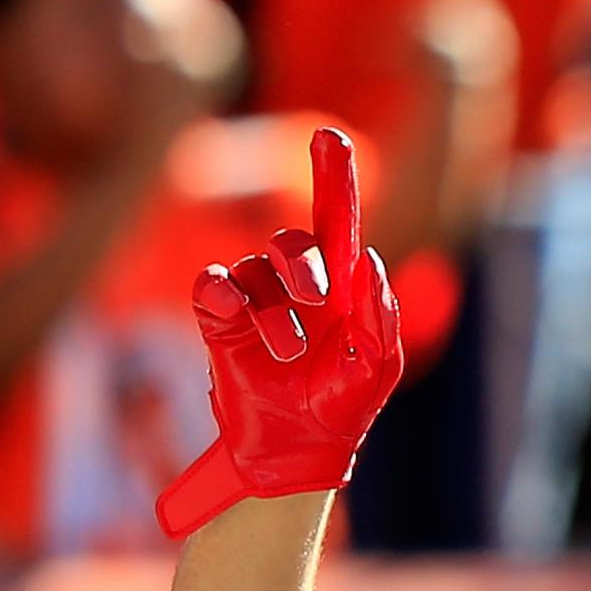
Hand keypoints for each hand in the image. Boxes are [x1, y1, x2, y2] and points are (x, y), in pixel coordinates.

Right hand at [157, 129, 402, 537]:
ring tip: (286, 355)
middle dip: (304, 265)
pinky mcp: (219, 323)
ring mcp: (254, 303)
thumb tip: (370, 264)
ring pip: (252, 269)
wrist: (295, 453)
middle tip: (316, 298)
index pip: (336, 225)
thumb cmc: (341, 410)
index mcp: (341, 291)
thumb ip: (378, 318)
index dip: (333, 180)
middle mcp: (295, 288)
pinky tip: (236, 327)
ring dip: (274, 312)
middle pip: (292, 242)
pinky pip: (211, 288)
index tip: (330, 137)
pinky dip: (223, 301)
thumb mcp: (375, 369)